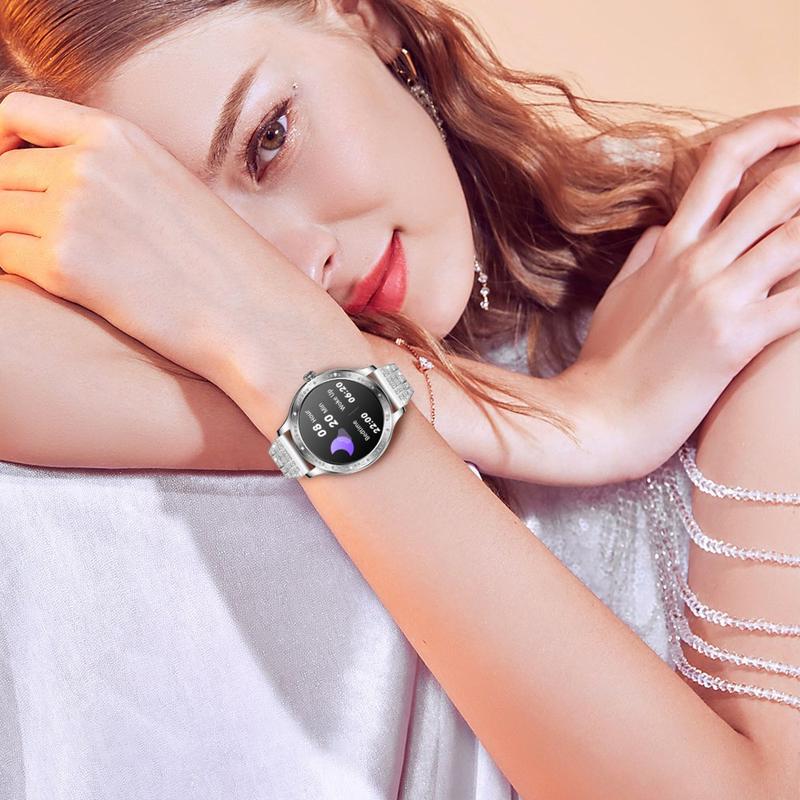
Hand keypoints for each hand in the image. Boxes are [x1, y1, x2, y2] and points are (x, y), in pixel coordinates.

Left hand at [0, 90, 354, 396]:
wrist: (254, 316)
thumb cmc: (225, 266)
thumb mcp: (174, 192)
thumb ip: (113, 174)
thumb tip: (58, 185)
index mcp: (118, 138)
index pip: (18, 115)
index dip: (2, 145)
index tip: (12, 177)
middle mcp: (87, 165)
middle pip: (2, 171)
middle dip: (8, 204)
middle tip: (36, 239)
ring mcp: (70, 212)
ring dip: (9, 239)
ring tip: (48, 266)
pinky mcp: (61, 266)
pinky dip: (11, 270)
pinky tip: (49, 288)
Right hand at [560, 106, 799, 480]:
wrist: (597, 416)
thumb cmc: (605, 362)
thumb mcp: (617, 297)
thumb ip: (645, 256)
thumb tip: (664, 226)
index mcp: (670, 246)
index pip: (722, 163)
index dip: (769, 130)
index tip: (799, 125)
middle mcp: (698, 261)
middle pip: (778, 189)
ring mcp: (719, 297)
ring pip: (799, 238)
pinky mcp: (737, 339)